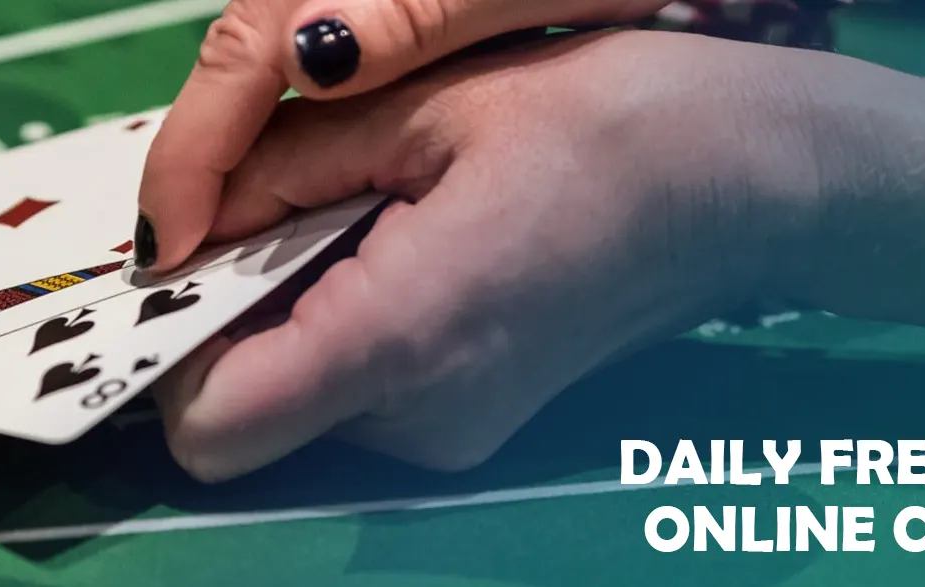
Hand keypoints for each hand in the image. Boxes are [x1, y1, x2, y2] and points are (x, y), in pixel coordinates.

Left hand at [148, 30, 843, 481]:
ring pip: (294, 393)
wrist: (760, 181)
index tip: (180, 260)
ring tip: (354, 199)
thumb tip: (181, 215)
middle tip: (266, 198)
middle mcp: (418, 418)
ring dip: (283, 305)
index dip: (164, 350)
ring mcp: (449, 433)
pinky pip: (352, 381)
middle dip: (224, 307)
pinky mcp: (470, 419)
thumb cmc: (616, 120)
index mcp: (402, 336)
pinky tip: (391, 233)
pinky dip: (335, 316)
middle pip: (243, 406)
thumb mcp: (432, 108)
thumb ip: (286, 164)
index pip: (211, 425)